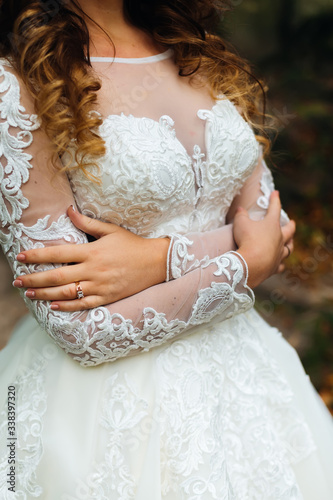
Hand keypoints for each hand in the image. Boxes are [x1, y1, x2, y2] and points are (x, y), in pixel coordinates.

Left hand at [13, 206, 169, 310]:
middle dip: (35, 279)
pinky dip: (67, 306)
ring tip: (30, 293)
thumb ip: (87, 222)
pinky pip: (84, 304)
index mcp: (92, 251)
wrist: (156, 262)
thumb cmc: (132, 244)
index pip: (58, 254)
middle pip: (57, 276)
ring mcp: (100, 285)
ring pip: (67, 292)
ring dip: (46, 294)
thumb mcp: (110, 230)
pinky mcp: (107, 297)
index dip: (37, 256)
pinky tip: (53, 305)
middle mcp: (93, 270)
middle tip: (18, 281)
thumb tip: (68, 210)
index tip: (21, 257)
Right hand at [233, 191, 295, 287]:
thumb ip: (241, 215)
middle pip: (289, 230)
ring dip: (290, 244)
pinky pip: (281, 265)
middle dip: (291, 225)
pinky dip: (281, 263)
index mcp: (272, 225)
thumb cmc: (247, 240)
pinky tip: (281, 263)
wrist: (251, 264)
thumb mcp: (240, 223)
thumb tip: (240, 209)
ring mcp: (279, 253)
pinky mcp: (275, 266)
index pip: (275, 209)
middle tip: (292, 222)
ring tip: (290, 243)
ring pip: (289, 248)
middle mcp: (279, 238)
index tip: (275, 193)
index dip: (274, 200)